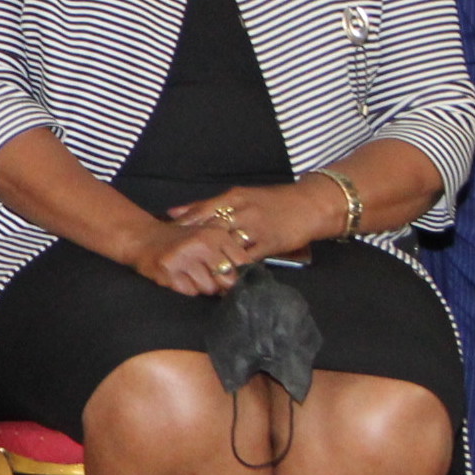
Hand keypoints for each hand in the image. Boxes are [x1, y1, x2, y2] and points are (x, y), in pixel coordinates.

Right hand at [125, 217, 245, 296]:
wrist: (143, 237)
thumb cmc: (182, 240)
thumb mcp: (208, 236)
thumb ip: (230, 251)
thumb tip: (249, 276)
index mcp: (216, 234)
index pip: (242, 263)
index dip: (238, 273)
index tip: (229, 273)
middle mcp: (201, 244)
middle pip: (228, 279)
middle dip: (221, 283)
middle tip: (209, 275)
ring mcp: (184, 257)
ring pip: (208, 288)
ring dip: (202, 285)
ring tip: (191, 273)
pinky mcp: (168, 271)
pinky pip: (189, 291)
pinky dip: (186, 287)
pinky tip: (179, 275)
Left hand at [165, 178, 342, 266]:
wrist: (311, 204)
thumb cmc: (273, 201)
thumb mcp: (241, 197)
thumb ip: (207, 206)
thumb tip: (173, 213)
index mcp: (234, 198)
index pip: (201, 212)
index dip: (182, 227)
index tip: (164, 237)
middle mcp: (243, 211)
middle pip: (210, 229)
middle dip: (191, 244)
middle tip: (174, 257)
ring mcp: (256, 228)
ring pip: (227, 245)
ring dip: (211, 258)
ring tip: (193, 271)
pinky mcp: (270, 243)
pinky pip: (248, 258)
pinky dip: (234, 267)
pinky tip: (221, 277)